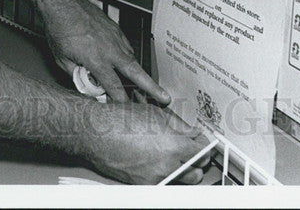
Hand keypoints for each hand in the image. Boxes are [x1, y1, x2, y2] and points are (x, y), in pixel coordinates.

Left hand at [42, 0, 169, 103]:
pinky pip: (127, 48)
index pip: (114, 86)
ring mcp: (115, 38)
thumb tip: (85, 85)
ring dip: (140, 75)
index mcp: (97, 59)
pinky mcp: (115, 30)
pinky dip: (129, 58)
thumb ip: (77, 75)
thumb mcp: (62, 59)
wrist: (63, 3)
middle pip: (135, 72)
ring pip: (133, 60)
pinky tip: (128, 65)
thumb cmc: (60, 28)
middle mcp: (110, 49)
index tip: (128, 110)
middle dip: (151, 88)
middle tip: (165, 98)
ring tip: (147, 88)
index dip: (122, 101)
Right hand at [78, 101, 208, 183]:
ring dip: (183, 170)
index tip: (201, 142)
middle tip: (191, 150)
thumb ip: (179, 126)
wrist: (96, 133)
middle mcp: (166, 165)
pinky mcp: (143, 184)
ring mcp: (155, 177)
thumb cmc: (120, 120)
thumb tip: (192, 133)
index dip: (204, 145)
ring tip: (174, 157)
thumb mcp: (155, 114)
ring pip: (181, 180)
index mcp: (173, 144)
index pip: (202, 151)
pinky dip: (165, 174)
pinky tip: (157, 161)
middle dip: (197, 161)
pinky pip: (164, 182)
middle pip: (196, 172)